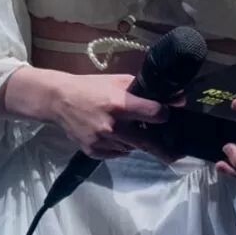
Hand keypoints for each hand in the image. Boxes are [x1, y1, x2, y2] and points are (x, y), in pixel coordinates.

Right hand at [47, 73, 180, 160]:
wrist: (59, 100)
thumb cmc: (91, 87)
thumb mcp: (116, 81)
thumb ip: (142, 89)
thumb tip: (171, 97)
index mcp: (120, 104)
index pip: (153, 114)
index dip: (164, 115)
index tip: (167, 116)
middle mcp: (112, 126)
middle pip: (146, 141)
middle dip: (162, 147)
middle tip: (175, 153)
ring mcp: (102, 141)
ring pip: (131, 148)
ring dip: (137, 142)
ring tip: (135, 133)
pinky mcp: (93, 151)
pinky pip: (116, 154)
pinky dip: (121, 148)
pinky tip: (117, 137)